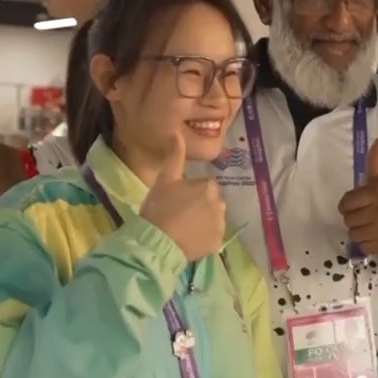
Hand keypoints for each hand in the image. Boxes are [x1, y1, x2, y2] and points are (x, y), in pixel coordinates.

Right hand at [137, 132, 225, 261]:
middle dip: (199, 205)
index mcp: (209, 186)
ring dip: (203, 221)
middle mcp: (220, 204)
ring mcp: (220, 226)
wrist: (157, 241)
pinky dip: (204, 238)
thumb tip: (177, 133)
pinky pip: (212, 237)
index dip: (189, 191)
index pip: (203, 185)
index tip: (175, 199)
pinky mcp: (217, 244)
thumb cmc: (160, 208)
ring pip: (213, 219)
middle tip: (178, 214)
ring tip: (183, 228)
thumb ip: (175, 155)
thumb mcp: (165, 179)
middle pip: (210, 201)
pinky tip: (189, 239)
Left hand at [337, 136, 377, 254]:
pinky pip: (361, 245)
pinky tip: (375, 235)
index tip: (358, 203)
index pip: (346, 202)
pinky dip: (366, 242)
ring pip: (352, 232)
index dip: (349, 203)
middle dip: (354, 217)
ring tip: (370, 226)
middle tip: (366, 215)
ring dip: (359, 230)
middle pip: (347, 218)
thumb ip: (376, 162)